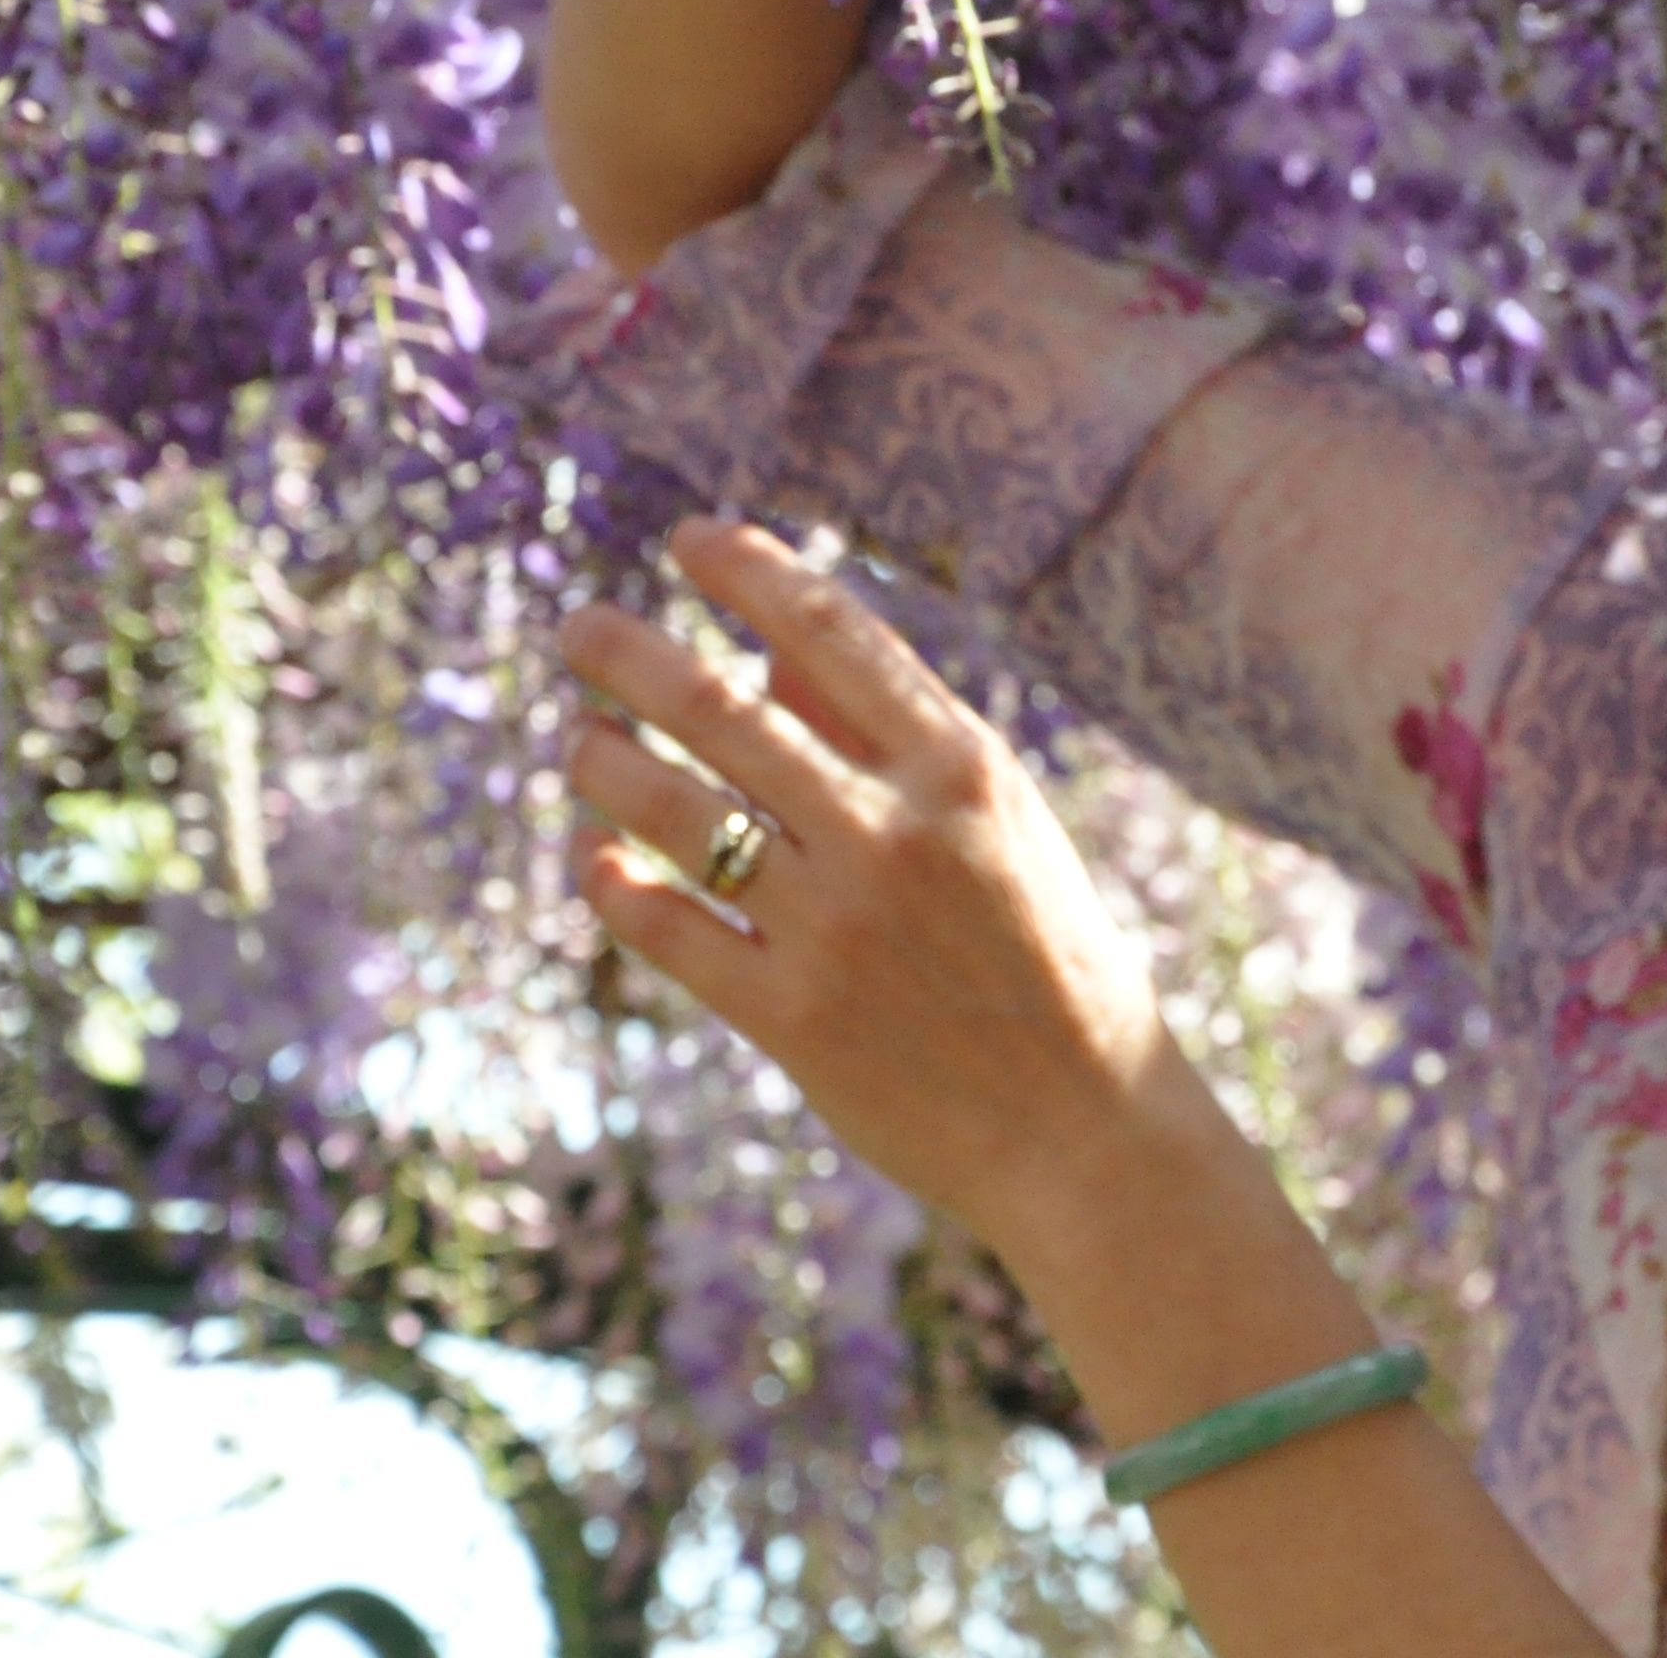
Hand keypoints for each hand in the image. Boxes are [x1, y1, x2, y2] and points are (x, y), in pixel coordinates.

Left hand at [555, 516, 1223, 1258]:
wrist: (1086, 1128)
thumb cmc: (1048, 956)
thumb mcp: (999, 824)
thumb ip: (893, 736)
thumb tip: (775, 640)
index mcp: (964, 767)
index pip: (832, 630)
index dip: (748, 570)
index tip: (688, 539)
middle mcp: (895, 830)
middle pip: (722, 706)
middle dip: (630, 653)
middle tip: (581, 630)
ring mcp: (837, 923)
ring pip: (674, 811)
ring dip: (605, 762)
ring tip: (580, 743)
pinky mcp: (790, 1015)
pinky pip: (665, 928)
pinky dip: (613, 883)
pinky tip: (598, 859)